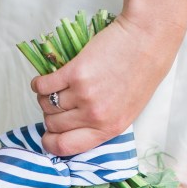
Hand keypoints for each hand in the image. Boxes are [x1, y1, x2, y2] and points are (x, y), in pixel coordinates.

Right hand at [30, 13, 185, 155]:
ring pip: (46, 104)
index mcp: (108, 129)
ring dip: (45, 98)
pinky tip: (44, 79)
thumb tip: (71, 128)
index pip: (66, 147)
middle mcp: (95, 116)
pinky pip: (42, 86)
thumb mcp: (127, 111)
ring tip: (55, 88)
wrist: (147, 40)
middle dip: (50, 116)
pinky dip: (39, 83)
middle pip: (53, 125)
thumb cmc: (141, 73)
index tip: (48, 135)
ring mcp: (84, 95)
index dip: (51, 143)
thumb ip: (101, 123)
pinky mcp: (75, 73)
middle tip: (58, 103)